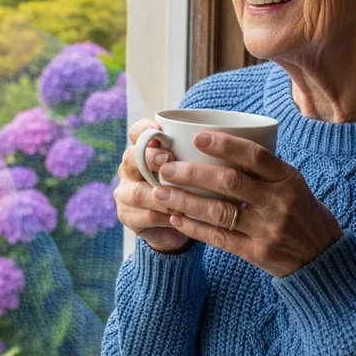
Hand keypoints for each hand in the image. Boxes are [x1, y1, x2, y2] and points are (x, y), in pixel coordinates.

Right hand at [112, 120, 192, 253]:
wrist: (180, 225)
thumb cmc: (191, 188)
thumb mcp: (196, 168)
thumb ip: (199, 154)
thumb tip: (229, 137)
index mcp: (144, 150)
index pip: (137, 133)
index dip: (145, 130)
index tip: (160, 130)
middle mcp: (131, 169)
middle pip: (131, 158)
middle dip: (149, 158)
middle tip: (168, 159)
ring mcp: (126, 194)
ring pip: (138, 192)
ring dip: (160, 194)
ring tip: (180, 194)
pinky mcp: (129, 217)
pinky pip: (145, 216)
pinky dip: (164, 216)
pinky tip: (180, 217)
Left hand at [152, 131, 341, 277]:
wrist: (323, 258)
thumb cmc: (302, 213)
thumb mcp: (294, 185)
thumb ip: (264, 170)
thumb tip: (221, 145)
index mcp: (288, 179)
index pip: (256, 156)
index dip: (226, 144)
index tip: (198, 137)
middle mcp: (278, 202)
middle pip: (230, 182)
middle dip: (193, 174)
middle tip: (167, 168)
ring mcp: (268, 229)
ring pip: (219, 212)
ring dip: (186, 201)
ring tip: (161, 192)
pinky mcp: (257, 253)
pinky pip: (220, 238)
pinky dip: (195, 228)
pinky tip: (176, 218)